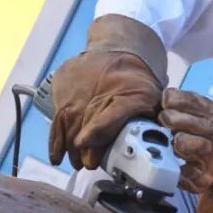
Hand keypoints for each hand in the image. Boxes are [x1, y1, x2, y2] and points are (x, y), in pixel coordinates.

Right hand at [48, 15, 166, 169]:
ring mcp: (78, 91)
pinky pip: (57, 120)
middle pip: (88, 126)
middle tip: (88, 165)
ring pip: (69, 125)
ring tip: (75, 163)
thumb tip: (156, 146)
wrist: (120, 48)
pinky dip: (56, 140)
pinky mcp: (63, 89)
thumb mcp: (153, 97)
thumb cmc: (139, 80)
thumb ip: (152, 119)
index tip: (86, 144)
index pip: (112, 113)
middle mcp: (99, 92)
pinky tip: (57, 156)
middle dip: (86, 150)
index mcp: (130, 95)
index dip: (99, 129)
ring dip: (70, 149)